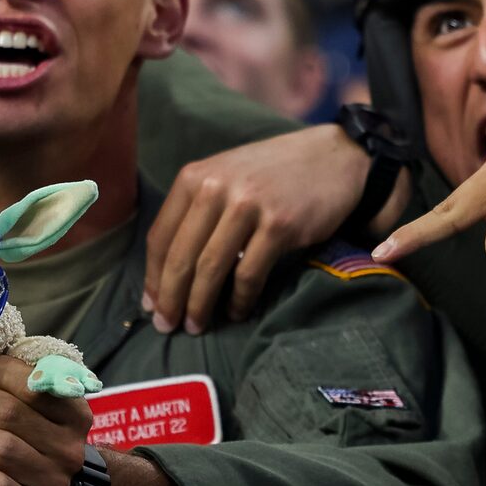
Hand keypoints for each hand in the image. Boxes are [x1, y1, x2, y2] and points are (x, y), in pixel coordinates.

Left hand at [144, 126, 371, 332]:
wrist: (333, 158)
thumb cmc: (273, 175)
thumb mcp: (226, 178)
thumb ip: (197, 212)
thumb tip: (167, 272)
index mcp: (196, 177)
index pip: (160, 237)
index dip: (153, 278)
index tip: (152, 306)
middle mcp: (217, 188)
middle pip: (181, 256)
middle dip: (170, 299)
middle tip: (168, 327)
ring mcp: (248, 206)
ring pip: (211, 268)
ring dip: (199, 305)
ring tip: (197, 327)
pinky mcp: (279, 225)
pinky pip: (249, 274)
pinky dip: (239, 300)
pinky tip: (236, 312)